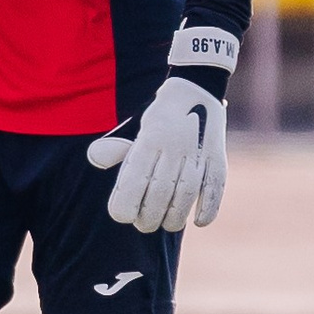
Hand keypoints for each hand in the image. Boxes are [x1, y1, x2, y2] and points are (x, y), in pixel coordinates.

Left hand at [86, 75, 226, 232]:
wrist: (196, 89)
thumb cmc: (159, 119)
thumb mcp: (134, 128)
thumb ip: (115, 148)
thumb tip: (94, 157)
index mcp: (150, 137)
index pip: (135, 179)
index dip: (126, 204)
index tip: (122, 216)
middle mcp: (174, 144)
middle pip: (160, 192)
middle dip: (149, 217)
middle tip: (143, 224)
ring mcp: (199, 151)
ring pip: (186, 193)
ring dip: (175, 217)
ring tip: (167, 224)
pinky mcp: (218, 157)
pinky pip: (215, 187)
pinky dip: (208, 208)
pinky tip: (198, 221)